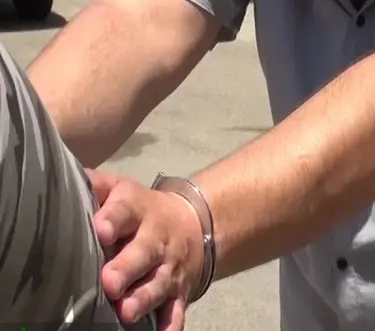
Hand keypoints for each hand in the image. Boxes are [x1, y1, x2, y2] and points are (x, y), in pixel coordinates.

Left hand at [89, 169, 205, 330]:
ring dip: (144, 298)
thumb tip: (63, 178)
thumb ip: (95, 185)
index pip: (125, 211)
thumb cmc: (140, 211)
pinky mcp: (179, 291)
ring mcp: (169, 268)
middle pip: (144, 252)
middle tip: (109, 281)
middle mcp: (156, 240)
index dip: (113, 220)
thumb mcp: (121, 190)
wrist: (194, 223)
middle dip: (127, 267)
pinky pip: (176, 310)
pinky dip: (171, 324)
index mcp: (138, 211)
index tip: (100, 231)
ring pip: (158, 284)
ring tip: (126, 311)